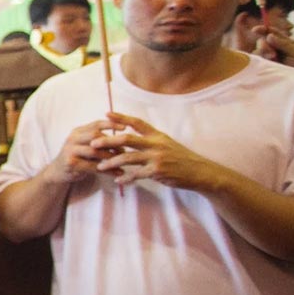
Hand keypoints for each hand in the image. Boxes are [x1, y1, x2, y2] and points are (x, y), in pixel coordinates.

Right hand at [43, 119, 119, 183]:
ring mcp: (70, 151)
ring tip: (123, 162)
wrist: (57, 172)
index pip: (96, 124)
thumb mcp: (83, 145)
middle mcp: (72, 139)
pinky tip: (118, 173)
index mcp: (77, 131)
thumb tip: (122, 139)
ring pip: (95, 151)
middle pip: (95, 135)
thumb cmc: (76, 157)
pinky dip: (108, 170)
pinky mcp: (71, 164)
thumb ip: (97, 139)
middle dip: (112, 142)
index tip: (125, 128)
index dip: (111, 124)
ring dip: (111, 157)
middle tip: (124, 150)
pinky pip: (93, 166)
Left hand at [93, 113, 226, 190]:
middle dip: (108, 140)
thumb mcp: (168, 144)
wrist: (200, 172)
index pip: (137, 122)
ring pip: (128, 158)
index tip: (106, 114)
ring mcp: (157, 157)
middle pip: (127, 139)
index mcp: (158, 135)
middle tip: (93, 143)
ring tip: (100, 166)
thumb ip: (151, 140)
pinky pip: (136, 174)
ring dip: (112, 162)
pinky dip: (126, 177)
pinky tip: (117, 180)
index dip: (121, 117)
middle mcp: (156, 144)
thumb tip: (134, 137)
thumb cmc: (182, 159)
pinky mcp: (158, 171)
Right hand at [250, 25, 293, 69]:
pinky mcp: (260, 68)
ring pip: (256, 51)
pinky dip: (257, 62)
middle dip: (264, 45)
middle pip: (261, 41)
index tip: (255, 30)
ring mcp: (266, 59)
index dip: (262, 29)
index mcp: (282, 42)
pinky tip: (265, 65)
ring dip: (263, 54)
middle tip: (272, 54)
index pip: (271, 32)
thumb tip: (269, 36)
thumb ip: (284, 44)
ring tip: (273, 61)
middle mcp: (272, 49)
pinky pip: (253, 62)